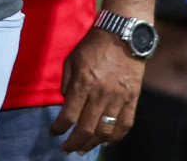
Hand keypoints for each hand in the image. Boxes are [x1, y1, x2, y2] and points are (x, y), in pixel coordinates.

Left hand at [50, 27, 144, 152]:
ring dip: (92, 144)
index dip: (59, 128)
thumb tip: (67, 103)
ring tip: (83, 149)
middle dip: (74, 142)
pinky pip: (125, 124)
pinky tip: (106, 142)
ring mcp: (119, 98)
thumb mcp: (71, 60)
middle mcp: (101, 94)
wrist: (122, 36)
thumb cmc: (92, 47)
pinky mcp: (132, 99)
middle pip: (87, 128)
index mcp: (83, 84)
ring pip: (105, 130)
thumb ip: (67, 83)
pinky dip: (116, 137)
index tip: (54, 133)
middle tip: (66, 149)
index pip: (69, 115)